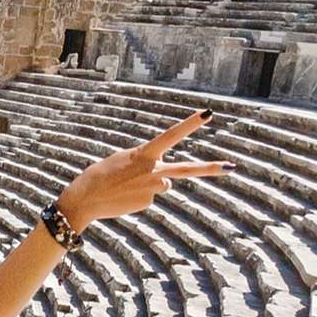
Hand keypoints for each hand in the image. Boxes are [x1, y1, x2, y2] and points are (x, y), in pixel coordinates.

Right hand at [55, 109, 233, 229]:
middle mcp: (153, 170)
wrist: (85, 199)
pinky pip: (150, 196)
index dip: (190, 124)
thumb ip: (149, 165)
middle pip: (187, 169)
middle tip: (232, 167)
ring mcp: (152, 189)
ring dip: (149, 184)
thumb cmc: (101, 175)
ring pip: (163, 184)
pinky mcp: (148, 203)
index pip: (171, 135)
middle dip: (210, 168)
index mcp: (144, 154)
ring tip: (126, 186)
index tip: (207, 114)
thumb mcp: (124, 161)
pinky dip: (138, 196)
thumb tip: (168, 182)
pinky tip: (124, 196)